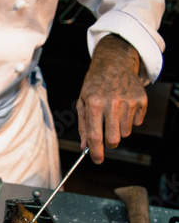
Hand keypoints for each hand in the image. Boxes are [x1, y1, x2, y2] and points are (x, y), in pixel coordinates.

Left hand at [76, 34, 147, 163]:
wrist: (115, 62)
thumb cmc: (95, 84)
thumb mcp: (83, 101)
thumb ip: (83, 125)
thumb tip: (85, 146)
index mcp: (94, 103)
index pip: (95, 136)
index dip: (96, 152)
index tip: (98, 160)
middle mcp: (112, 102)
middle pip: (113, 139)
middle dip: (110, 143)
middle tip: (107, 137)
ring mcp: (128, 101)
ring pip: (126, 133)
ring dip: (119, 129)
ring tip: (114, 114)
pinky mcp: (141, 100)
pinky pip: (137, 123)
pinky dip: (130, 120)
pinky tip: (124, 107)